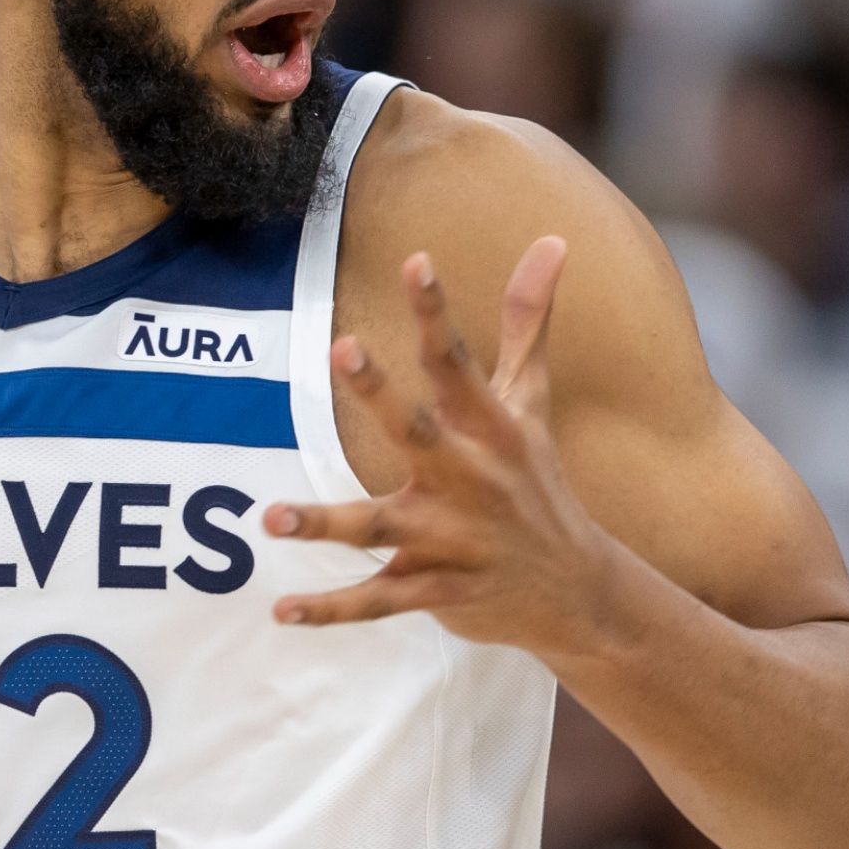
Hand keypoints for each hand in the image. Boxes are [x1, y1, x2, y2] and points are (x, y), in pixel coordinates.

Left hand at [264, 237, 611, 652]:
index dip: (436, 312)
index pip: (458, 362)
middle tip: (342, 346)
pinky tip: (282, 609)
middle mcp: (471, 479)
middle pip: (419, 430)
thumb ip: (528, 323)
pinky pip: (378, 601)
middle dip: (381, 393)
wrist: (578, 591)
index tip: (416, 261)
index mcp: (492, 429)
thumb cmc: (538, 481)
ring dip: (326, 523)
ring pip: (381, 527)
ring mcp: (452, 539)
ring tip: (270, 516)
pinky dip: (331, 609)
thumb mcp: (533, 403)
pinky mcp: (437, 589)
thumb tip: (550, 239)